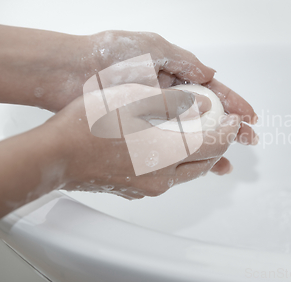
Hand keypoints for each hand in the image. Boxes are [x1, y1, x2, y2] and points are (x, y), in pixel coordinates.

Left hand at [0, 17, 257, 144]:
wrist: (68, 73)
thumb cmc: (108, 55)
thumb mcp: (152, 49)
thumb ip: (183, 61)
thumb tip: (211, 74)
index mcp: (174, 73)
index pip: (211, 91)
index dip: (233, 104)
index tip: (251, 117)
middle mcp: (166, 95)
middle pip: (206, 114)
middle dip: (229, 127)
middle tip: (248, 141)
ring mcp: (152, 113)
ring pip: (190, 134)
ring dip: (210, 146)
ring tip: (226, 161)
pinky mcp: (136, 128)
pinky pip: (167, 144)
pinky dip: (184, 154)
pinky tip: (194, 163)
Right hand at [47, 84, 241, 199]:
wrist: (56, 154)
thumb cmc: (91, 123)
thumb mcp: (135, 98)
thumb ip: (174, 100)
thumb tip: (202, 101)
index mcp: (168, 152)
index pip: (213, 144)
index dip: (228, 130)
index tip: (234, 120)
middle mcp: (163, 176)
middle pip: (203, 163)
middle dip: (218, 145)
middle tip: (222, 129)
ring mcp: (147, 187)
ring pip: (186, 173)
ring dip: (199, 157)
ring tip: (203, 141)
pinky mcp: (134, 191)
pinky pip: (167, 179)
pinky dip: (177, 165)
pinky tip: (170, 152)